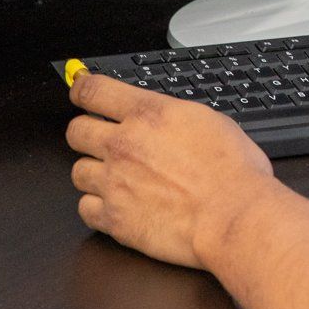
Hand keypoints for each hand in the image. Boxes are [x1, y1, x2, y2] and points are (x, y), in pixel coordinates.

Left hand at [66, 72, 275, 269]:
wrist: (232, 216)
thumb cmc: (233, 172)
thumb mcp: (207, 121)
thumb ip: (171, 116)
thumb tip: (161, 116)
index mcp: (147, 115)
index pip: (93, 91)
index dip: (81, 90)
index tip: (80, 93)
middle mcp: (123, 145)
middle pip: (76, 130)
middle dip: (86, 132)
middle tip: (99, 139)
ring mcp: (114, 183)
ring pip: (77, 171)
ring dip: (93, 172)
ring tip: (114, 178)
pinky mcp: (114, 218)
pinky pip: (84, 208)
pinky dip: (96, 207)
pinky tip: (115, 205)